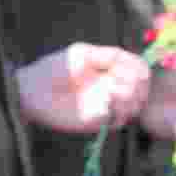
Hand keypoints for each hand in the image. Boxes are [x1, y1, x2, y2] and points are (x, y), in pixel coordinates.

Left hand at [16, 43, 149, 132]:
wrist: (33, 90)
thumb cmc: (54, 68)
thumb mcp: (83, 53)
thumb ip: (110, 56)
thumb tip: (137, 65)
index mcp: (109, 70)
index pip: (139, 71)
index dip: (143, 71)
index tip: (139, 72)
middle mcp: (111, 88)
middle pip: (141, 90)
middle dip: (138, 86)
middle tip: (121, 81)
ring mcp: (104, 106)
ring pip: (133, 108)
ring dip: (131, 99)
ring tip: (114, 92)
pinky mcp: (95, 122)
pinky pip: (117, 122)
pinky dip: (119, 111)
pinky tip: (108, 101)